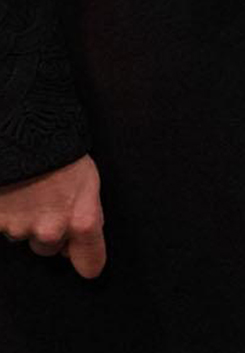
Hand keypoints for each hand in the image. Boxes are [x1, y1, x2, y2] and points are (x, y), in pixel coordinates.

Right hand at [0, 155, 105, 277]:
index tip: (81, 252)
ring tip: (25, 186)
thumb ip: (87, 211)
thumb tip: (86, 232)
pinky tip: (10, 189)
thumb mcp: (87, 177)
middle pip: (49, 248)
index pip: (90, 264)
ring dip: (23, 218)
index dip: (85, 256)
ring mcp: (20, 227)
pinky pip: (1, 224)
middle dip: (46, 229)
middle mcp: (51, 230)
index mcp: (81, 220)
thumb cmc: (59, 146)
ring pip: (22, 235)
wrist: (23, 125)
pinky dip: (4, 210)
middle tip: (44, 199)